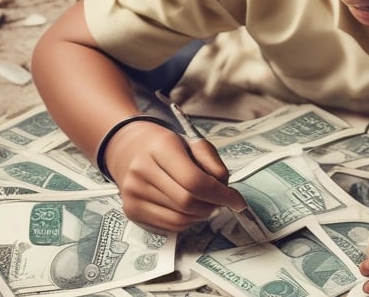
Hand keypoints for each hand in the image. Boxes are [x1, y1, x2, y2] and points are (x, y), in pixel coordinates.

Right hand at [105, 121, 246, 230]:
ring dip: (201, 215)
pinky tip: (189, 209)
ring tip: (205, 203)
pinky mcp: (132, 211)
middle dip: (213, 206)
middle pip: (188, 202)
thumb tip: (225, 190)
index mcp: (160, 148)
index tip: (238, 201)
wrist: (131, 150)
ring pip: (180, 218)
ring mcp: (133, 193)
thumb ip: (213, 162)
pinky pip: (170, 226)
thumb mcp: (193, 143)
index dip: (221, 195)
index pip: (194, 181)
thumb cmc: (169, 147)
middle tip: (223, 202)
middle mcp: (141, 171)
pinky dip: (187, 221)